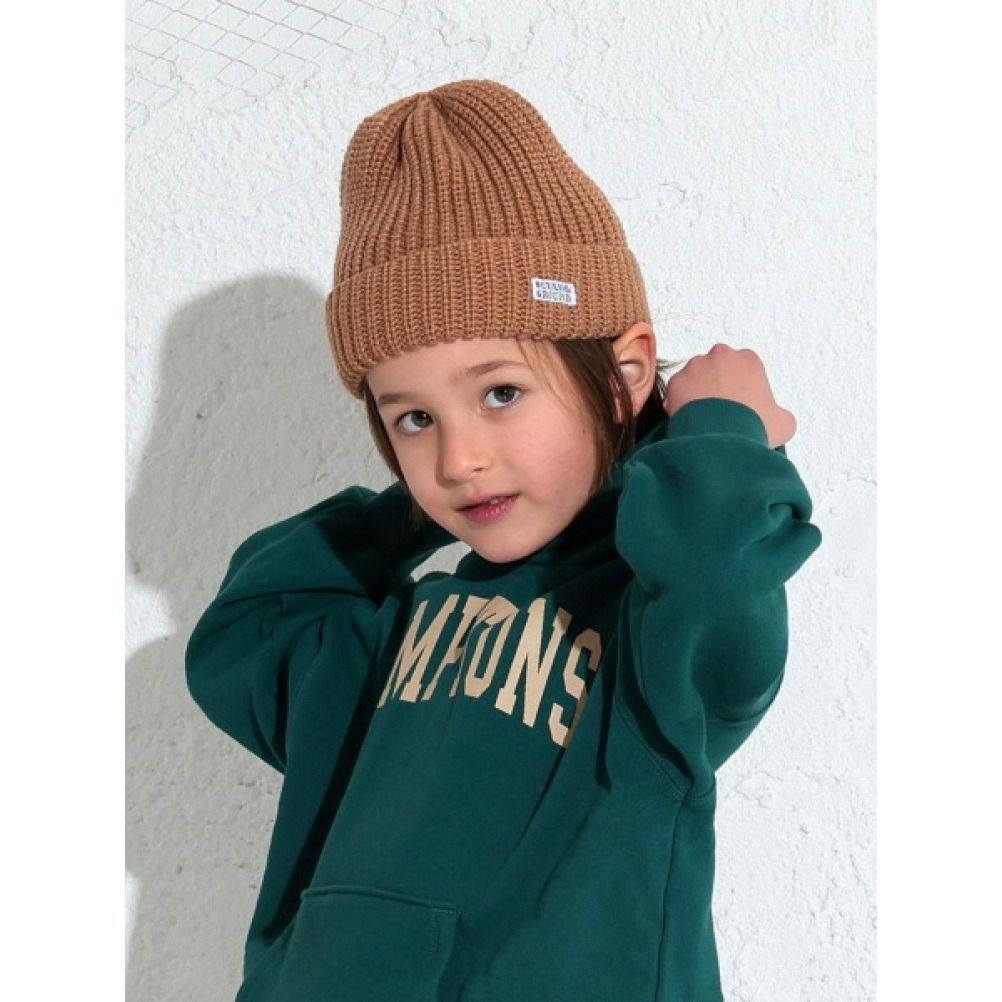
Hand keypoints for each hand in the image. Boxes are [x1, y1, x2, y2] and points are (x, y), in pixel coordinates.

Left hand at [663, 343, 796, 448]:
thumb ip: (779, 413)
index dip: (741, 390)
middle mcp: (721, 355)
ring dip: (697, 393)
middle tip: (719, 412)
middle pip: (717, 370)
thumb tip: (775, 418)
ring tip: (703, 419)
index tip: (740, 407)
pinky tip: (689, 422)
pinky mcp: (676, 381)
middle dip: (717, 386)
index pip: (742, 370)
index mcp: (748, 359)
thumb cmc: (756, 428)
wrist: (722, 439)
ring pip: (695, 379)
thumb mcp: (784, 422)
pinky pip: (677, 392)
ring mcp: (695, 365)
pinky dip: (680, 405)